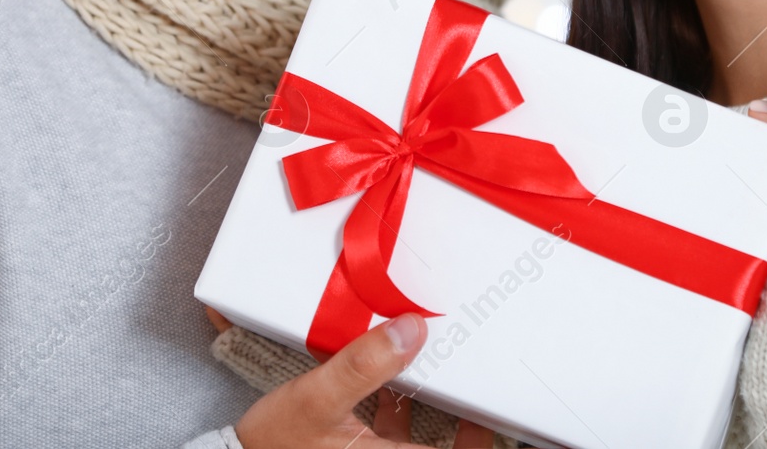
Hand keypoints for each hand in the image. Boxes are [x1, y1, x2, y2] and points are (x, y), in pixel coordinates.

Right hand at [207, 307, 496, 446]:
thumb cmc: (271, 446)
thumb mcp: (317, 399)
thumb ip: (364, 364)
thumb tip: (412, 329)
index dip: (480, 437)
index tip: (495, 409)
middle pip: (439, 444)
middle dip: (458, 415)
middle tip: (474, 381)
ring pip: (416, 437)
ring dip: (427, 406)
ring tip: (435, 367)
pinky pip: (388, 431)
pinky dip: (394, 406)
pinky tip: (386, 377)